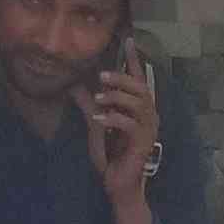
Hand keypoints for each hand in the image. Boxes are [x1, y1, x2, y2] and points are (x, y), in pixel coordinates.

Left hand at [84, 50, 158, 223]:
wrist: (119, 184)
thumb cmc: (110, 155)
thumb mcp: (96, 126)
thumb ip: (89, 105)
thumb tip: (74, 85)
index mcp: (139, 109)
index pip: (139, 79)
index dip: (134, 59)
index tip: (128, 39)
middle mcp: (149, 116)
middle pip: (141, 87)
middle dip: (121, 78)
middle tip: (101, 75)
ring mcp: (148, 129)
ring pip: (139, 103)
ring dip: (117, 97)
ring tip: (98, 98)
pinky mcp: (143, 142)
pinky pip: (131, 124)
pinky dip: (114, 118)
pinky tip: (99, 119)